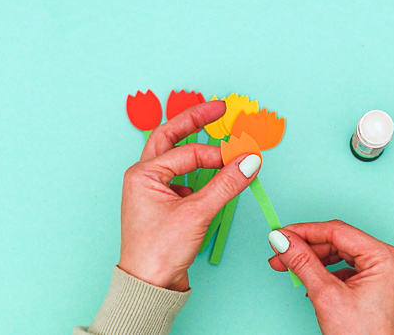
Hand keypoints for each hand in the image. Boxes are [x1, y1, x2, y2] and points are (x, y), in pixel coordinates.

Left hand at [119, 100, 260, 291]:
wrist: (149, 285)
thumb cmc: (159, 251)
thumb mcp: (197, 213)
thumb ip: (226, 184)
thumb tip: (249, 160)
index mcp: (143, 174)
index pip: (188, 153)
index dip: (219, 154)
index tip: (245, 156)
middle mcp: (144, 177)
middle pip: (170, 137)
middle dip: (194, 121)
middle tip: (218, 107)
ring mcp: (153, 189)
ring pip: (175, 156)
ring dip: (196, 144)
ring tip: (215, 130)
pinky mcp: (163, 203)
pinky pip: (182, 176)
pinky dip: (198, 171)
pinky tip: (212, 174)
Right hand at [268, 220, 393, 334]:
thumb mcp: (326, 295)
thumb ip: (302, 262)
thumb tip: (283, 241)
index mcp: (385, 257)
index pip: (337, 231)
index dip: (305, 231)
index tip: (280, 234)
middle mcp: (388, 261)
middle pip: (338, 242)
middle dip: (305, 248)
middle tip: (279, 253)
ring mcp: (384, 273)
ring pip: (340, 254)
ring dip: (312, 260)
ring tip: (289, 267)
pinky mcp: (376, 285)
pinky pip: (345, 268)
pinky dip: (324, 272)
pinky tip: (308, 280)